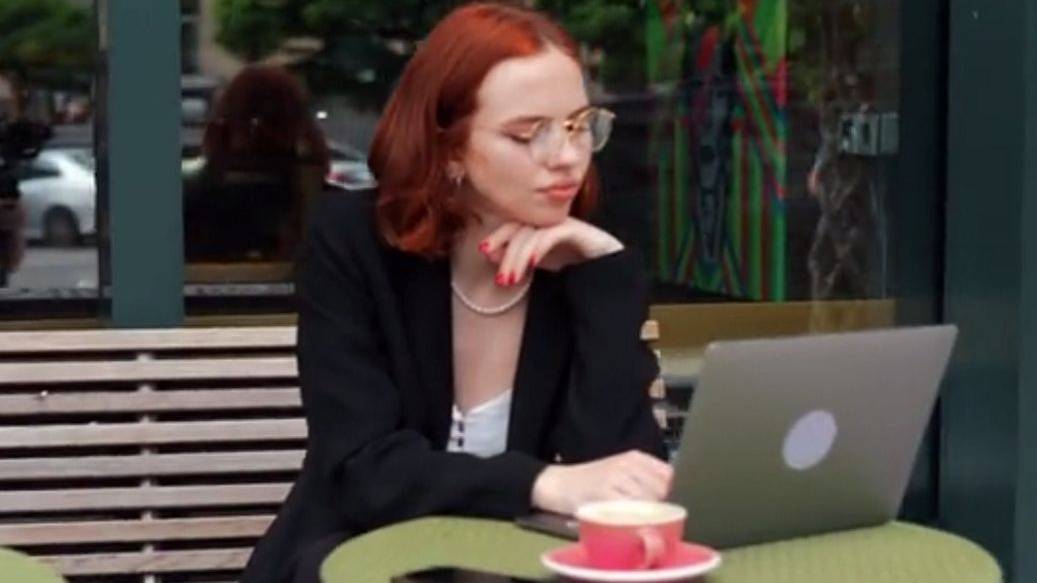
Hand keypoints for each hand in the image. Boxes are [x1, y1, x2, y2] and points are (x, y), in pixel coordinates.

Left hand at [479, 218, 623, 285]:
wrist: (612, 274)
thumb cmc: (576, 269)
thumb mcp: (541, 265)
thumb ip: (518, 259)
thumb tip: (489, 252)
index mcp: (542, 226)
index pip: (515, 225)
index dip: (498, 236)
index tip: (484, 251)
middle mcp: (552, 222)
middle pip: (522, 226)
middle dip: (505, 247)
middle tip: (499, 274)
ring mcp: (566, 224)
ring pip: (534, 232)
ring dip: (519, 256)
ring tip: (511, 279)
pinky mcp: (579, 230)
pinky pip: (553, 234)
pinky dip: (539, 248)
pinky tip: (531, 263)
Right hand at [531, 450, 673, 515]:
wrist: (559, 483)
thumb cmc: (591, 480)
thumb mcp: (618, 470)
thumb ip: (642, 479)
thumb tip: (665, 496)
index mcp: (633, 457)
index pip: (666, 474)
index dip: (664, 491)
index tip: (655, 501)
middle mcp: (626, 464)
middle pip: (659, 490)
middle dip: (656, 505)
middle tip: (642, 514)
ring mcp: (615, 478)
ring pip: (646, 501)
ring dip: (644, 515)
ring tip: (631, 519)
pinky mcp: (603, 494)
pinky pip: (629, 510)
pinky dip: (631, 519)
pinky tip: (622, 521)